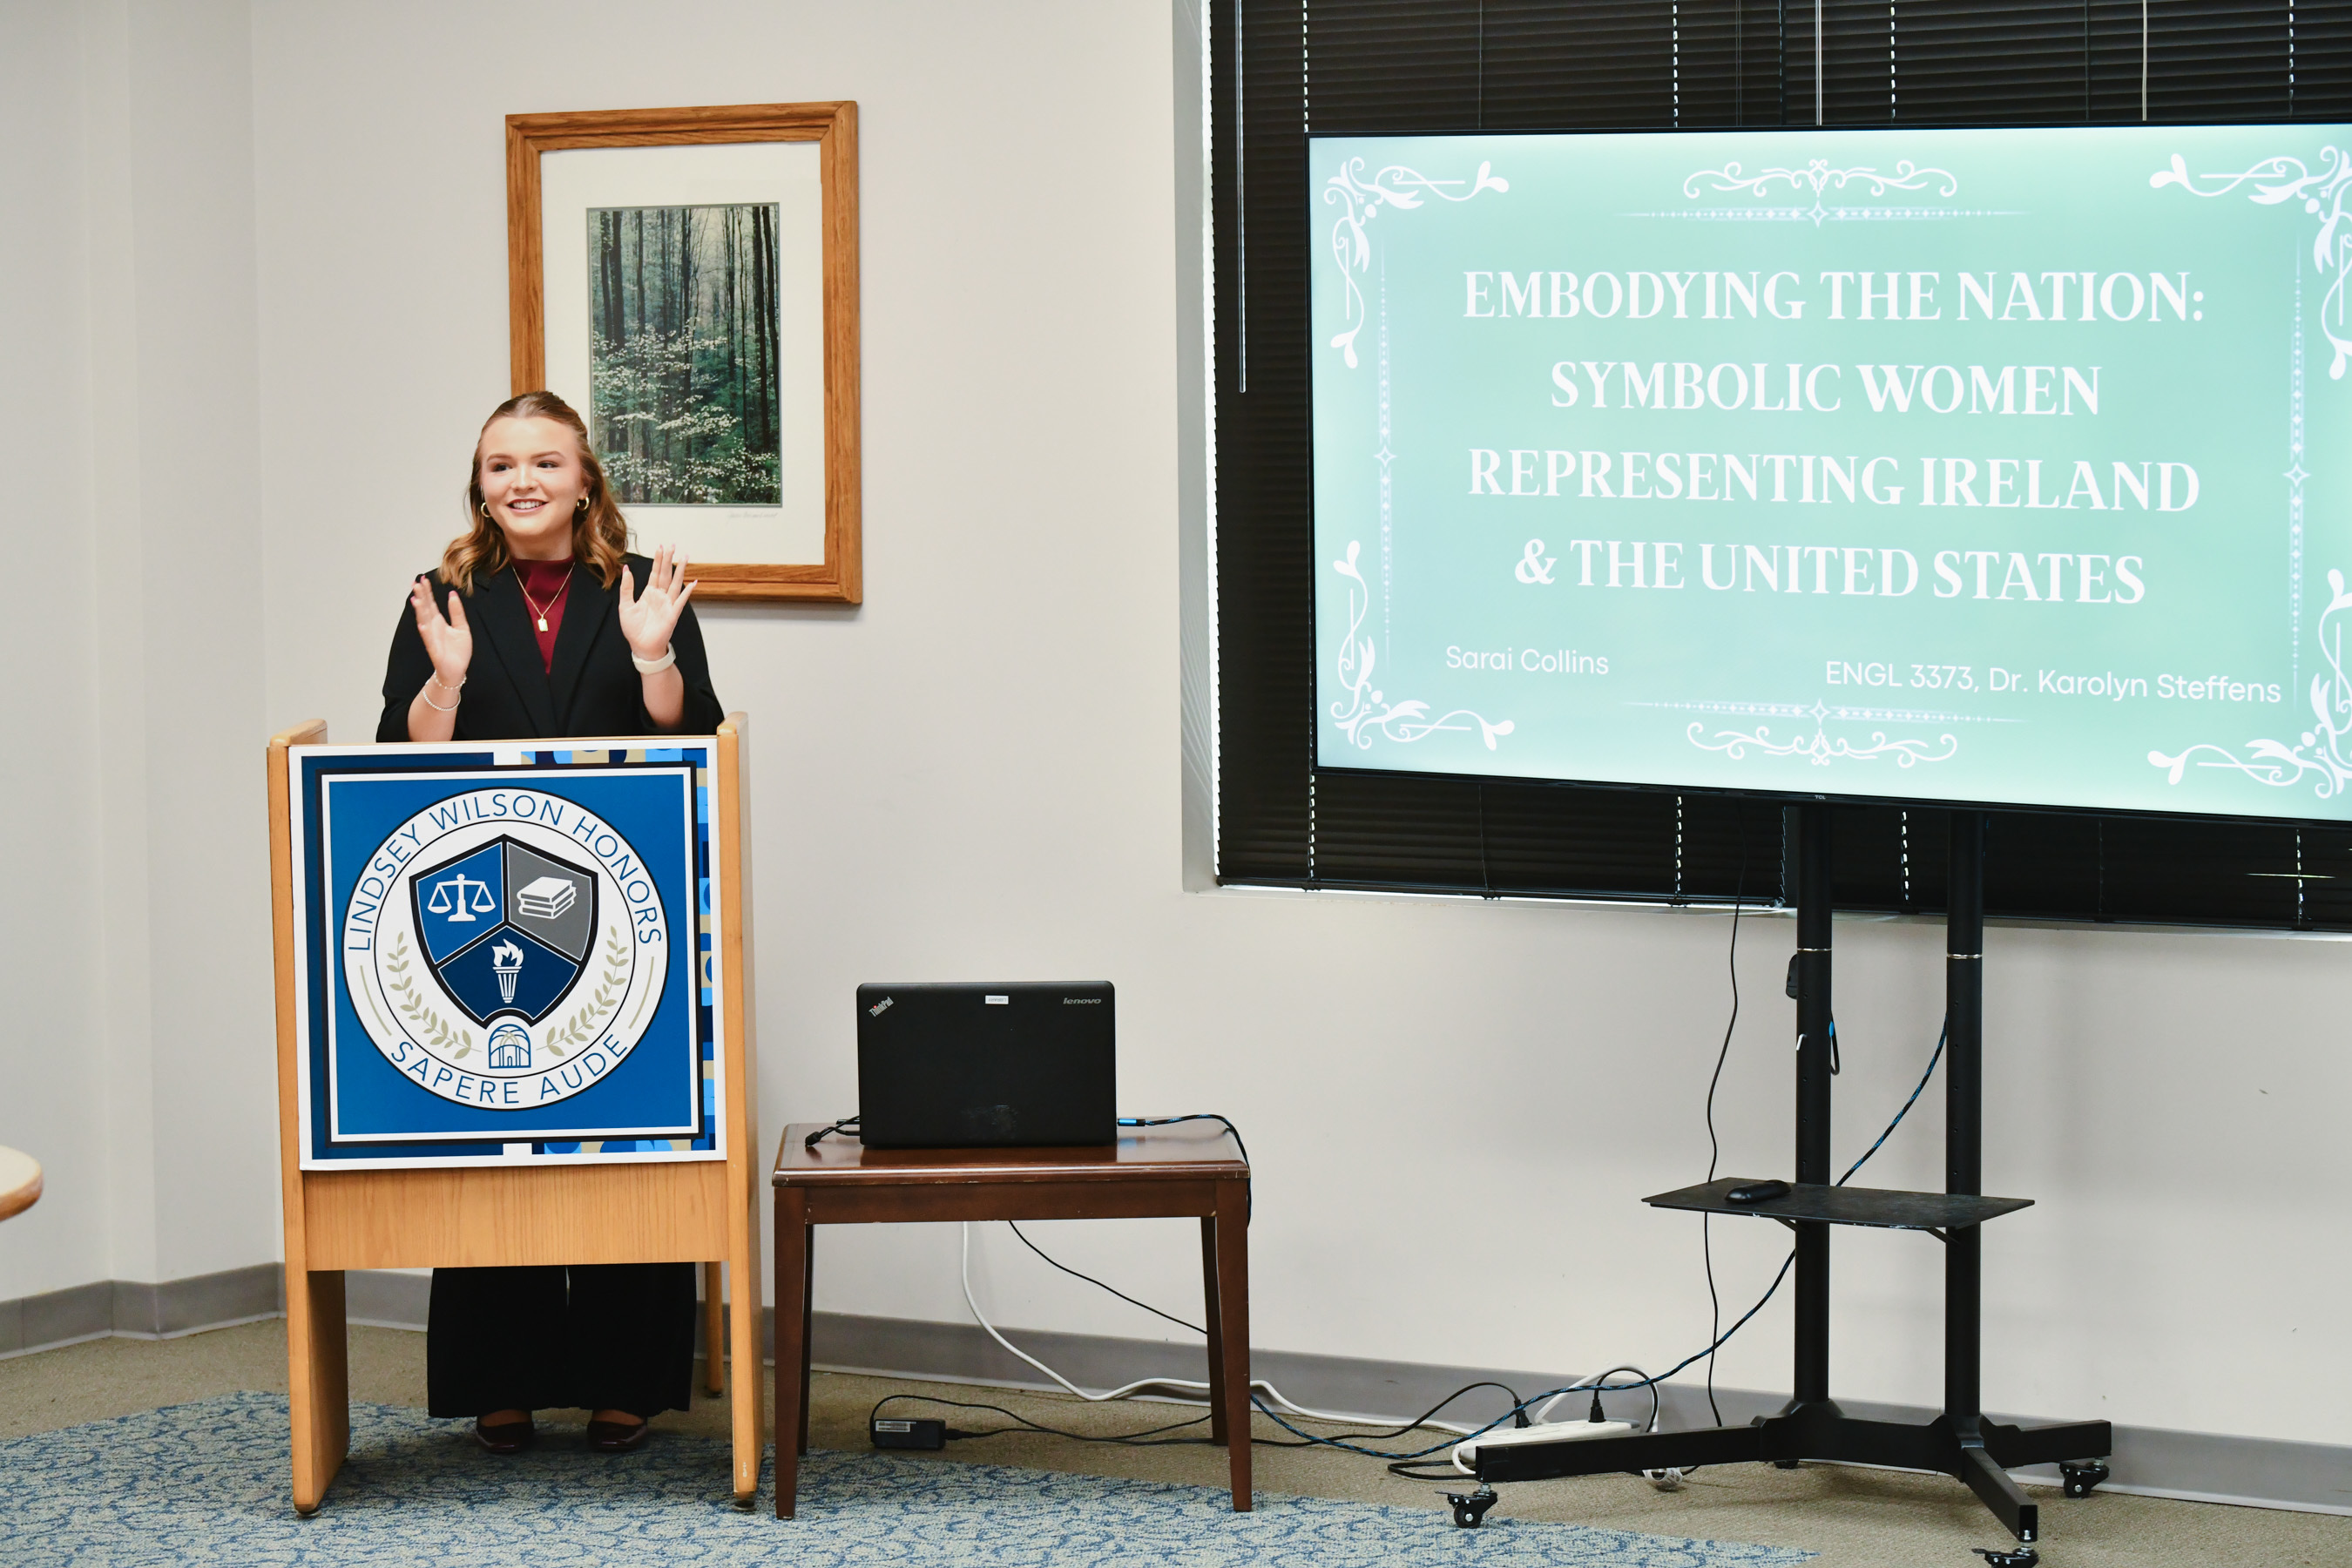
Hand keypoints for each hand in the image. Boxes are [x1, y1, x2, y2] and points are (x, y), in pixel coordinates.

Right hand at [409, 574, 471, 687]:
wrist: (457, 670)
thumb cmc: (458, 650)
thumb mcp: (462, 627)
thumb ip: (457, 612)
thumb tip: (453, 594)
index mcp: (439, 621)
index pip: (431, 603)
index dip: (427, 591)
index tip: (423, 579)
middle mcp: (433, 627)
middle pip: (425, 609)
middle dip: (421, 596)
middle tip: (415, 583)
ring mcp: (432, 637)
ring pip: (424, 621)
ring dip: (420, 611)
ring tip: (416, 599)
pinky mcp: (434, 649)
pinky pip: (429, 640)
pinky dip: (425, 632)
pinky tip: (422, 624)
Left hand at [619, 543, 695, 661]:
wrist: (641, 646)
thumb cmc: (633, 629)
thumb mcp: (625, 606)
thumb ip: (627, 588)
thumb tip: (627, 569)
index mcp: (649, 594)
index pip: (655, 573)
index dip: (658, 560)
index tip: (660, 547)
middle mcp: (660, 597)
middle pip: (666, 574)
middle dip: (669, 560)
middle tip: (672, 545)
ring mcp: (668, 604)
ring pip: (675, 583)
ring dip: (680, 570)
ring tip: (685, 556)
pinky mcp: (673, 614)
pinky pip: (681, 600)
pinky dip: (687, 592)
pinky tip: (694, 582)